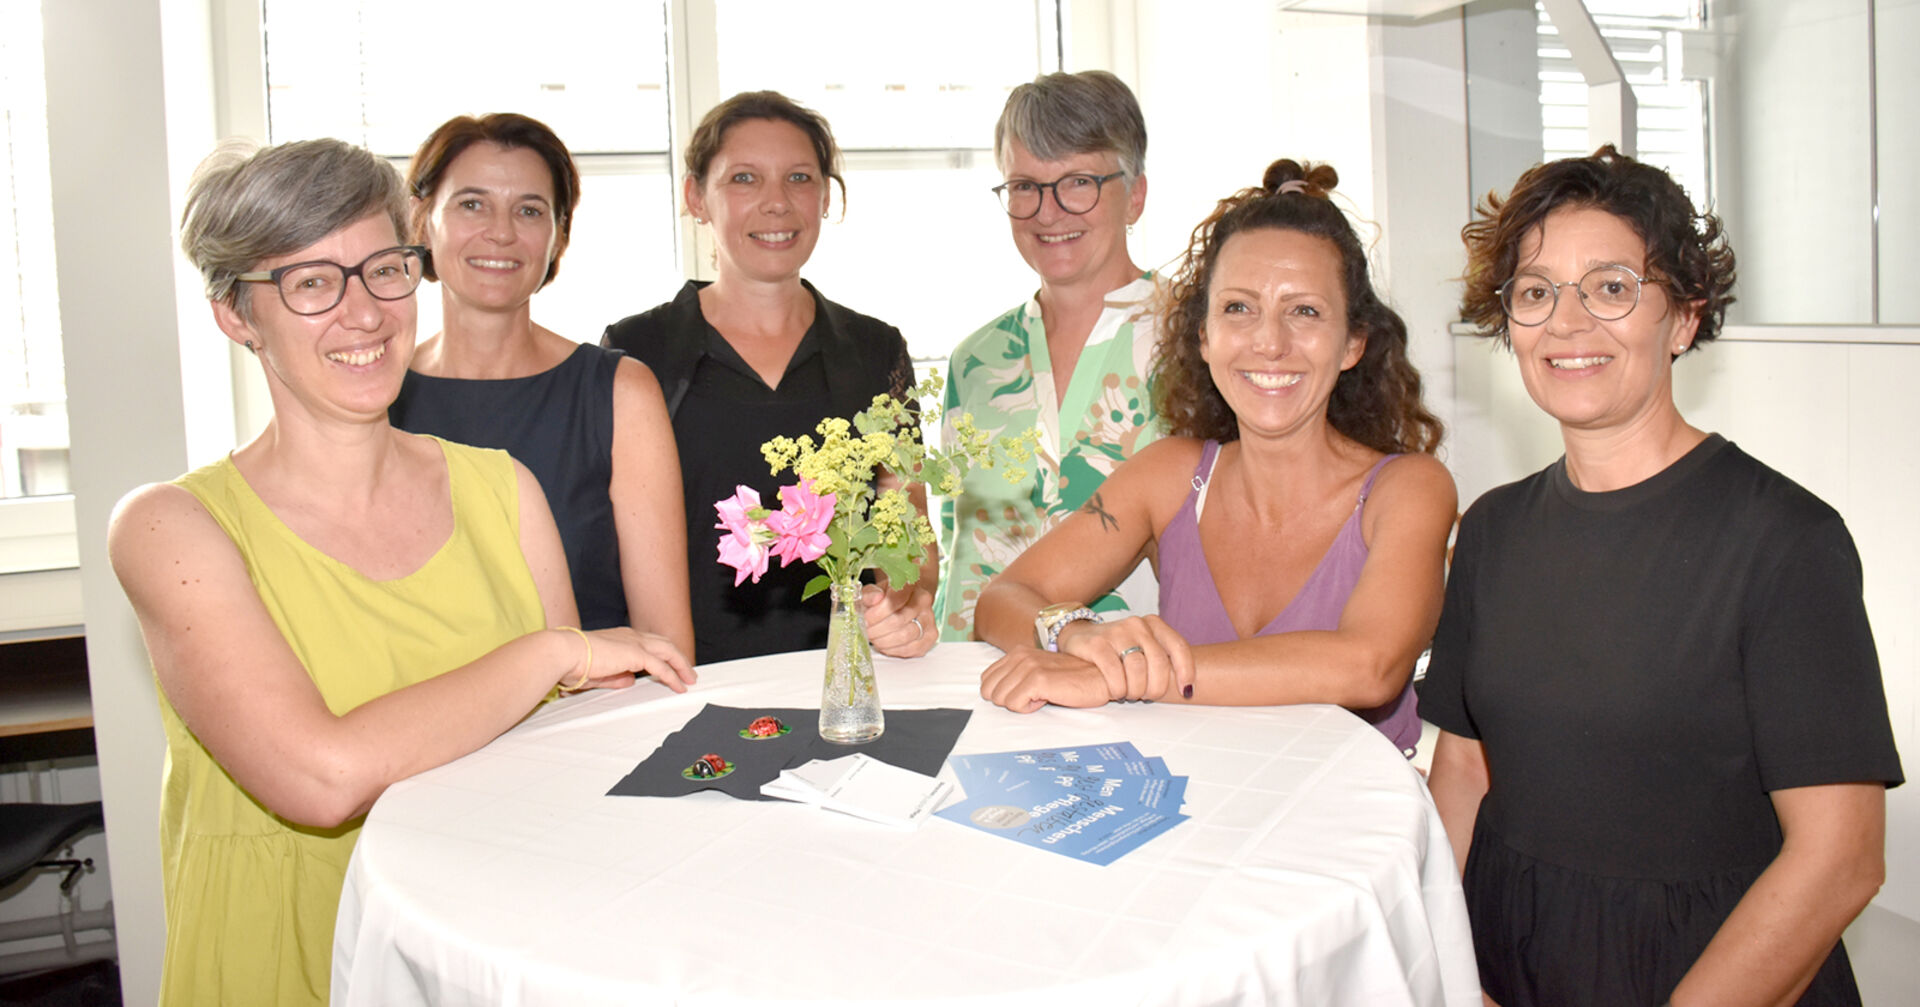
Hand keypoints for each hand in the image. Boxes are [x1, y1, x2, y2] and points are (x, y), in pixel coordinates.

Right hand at [570, 628, 696, 692]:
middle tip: (688, 673)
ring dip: (681, 666)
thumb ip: (616, 677)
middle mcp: (631, 636)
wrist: (563, 653)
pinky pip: (661, 666)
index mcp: (621, 638)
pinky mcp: (635, 654)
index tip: (671, 667)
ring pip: (668, 652)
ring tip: (690, 680)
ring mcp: (634, 643)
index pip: (649, 644)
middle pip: (664, 644)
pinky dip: (672, 676)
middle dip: (678, 658)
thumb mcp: (600, 673)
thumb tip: (629, 681)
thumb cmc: (572, 662)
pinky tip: (678, 686)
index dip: (663, 655)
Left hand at [861, 581, 935, 658]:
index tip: (866, 618)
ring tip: (875, 638)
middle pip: (898, 621)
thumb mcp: (874, 591)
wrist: (906, 601)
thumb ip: (870, 594)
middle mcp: (923, 601)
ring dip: (884, 641)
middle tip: (867, 631)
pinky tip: (886, 644)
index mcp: (910, 586)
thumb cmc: (888, 597)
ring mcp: (929, 619)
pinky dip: (894, 650)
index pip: (893, 601)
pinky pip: (911, 649)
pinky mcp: (931, 636)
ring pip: (905, 636)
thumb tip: (875, 598)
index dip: (876, 613)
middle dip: (877, 630)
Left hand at [980, 647, 1114, 712]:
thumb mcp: (1039, 672)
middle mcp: (1020, 656)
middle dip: (1009, 701)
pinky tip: (1047, 699)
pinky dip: (1030, 708)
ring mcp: (1028, 666)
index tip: (1025, 693)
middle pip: (989, 692)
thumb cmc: (1071, 679)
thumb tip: (994, 695)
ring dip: (1021, 704)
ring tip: (1043, 696)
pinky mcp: (1037, 680)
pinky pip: (1015, 705)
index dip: (1003, 694)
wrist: (1099, 677)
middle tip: (1034, 696)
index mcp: (1017, 653)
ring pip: (1000, 700)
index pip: (986, 681)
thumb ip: (1016, 678)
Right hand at [1057, 616, 1194, 701]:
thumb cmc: (1117, 649)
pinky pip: (1114, 673)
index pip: (1178, 647)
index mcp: (1153, 624)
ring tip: (1129, 694)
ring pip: (1138, 669)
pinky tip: (1115, 691)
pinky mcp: (1097, 644)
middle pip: (1159, 663)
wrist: (1078, 636)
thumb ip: (1161, 659)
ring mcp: (1117, 632)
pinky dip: (1118, 688)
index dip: (1186, 671)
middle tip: (1147, 697)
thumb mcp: (1142, 647)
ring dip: (1136, 690)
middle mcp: (1137, 625)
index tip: (1186, 691)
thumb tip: (1187, 688)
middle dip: (1156, 687)